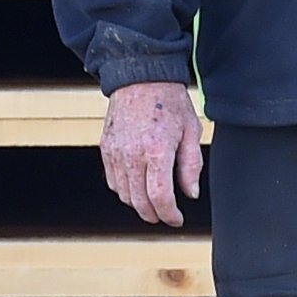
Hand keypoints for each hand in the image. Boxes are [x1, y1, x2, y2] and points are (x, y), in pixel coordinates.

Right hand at [100, 80, 203, 226]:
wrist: (140, 77)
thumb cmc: (169, 101)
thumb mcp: (191, 130)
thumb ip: (191, 165)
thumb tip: (190, 193)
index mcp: (157, 150)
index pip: (160, 197)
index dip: (169, 215)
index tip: (177, 219)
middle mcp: (132, 154)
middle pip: (140, 202)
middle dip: (155, 215)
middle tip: (166, 215)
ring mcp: (116, 152)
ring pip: (124, 195)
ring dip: (139, 205)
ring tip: (153, 201)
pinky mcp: (106, 148)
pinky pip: (112, 181)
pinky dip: (125, 190)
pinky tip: (137, 186)